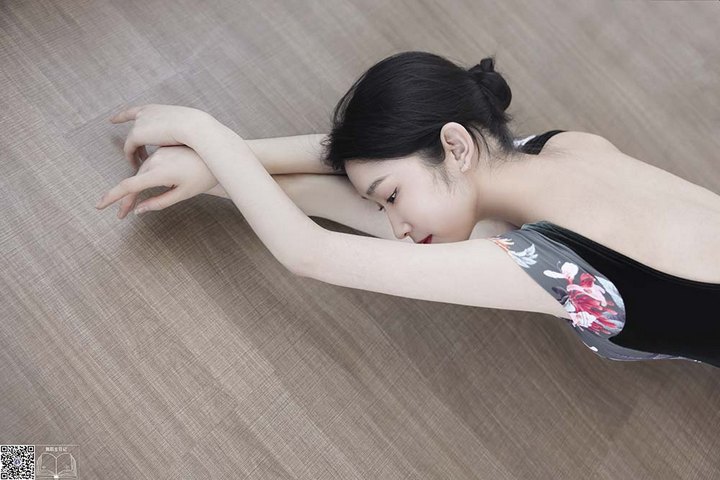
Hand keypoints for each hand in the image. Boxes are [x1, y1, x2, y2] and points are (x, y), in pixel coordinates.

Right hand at [94, 145, 218, 217]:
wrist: (214, 158)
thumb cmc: (201, 179)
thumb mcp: (181, 195)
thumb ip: (158, 203)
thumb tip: (138, 210)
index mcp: (159, 173)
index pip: (129, 186)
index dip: (112, 197)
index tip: (99, 205)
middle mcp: (155, 161)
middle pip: (134, 182)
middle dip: (126, 199)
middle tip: (121, 214)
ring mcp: (158, 154)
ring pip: (140, 173)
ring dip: (136, 188)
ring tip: (133, 204)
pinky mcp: (161, 151)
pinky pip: (148, 166)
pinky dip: (145, 177)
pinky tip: (150, 187)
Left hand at [109, 103, 210, 168]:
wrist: (194, 127)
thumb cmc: (197, 129)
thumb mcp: (187, 126)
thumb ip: (180, 130)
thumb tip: (185, 138)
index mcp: (155, 109)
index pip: (135, 110)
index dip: (123, 115)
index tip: (113, 119)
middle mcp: (144, 113)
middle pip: (131, 123)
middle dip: (129, 133)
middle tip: (127, 145)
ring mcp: (140, 123)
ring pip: (131, 140)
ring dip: (134, 152)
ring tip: (138, 164)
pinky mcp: (137, 135)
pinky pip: (129, 149)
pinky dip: (132, 158)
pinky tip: (137, 166)